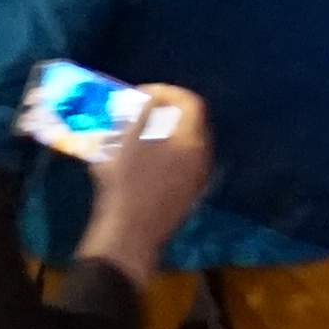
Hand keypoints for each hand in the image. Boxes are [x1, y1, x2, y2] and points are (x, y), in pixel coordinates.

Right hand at [69, 81, 219, 274]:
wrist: (128, 237)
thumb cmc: (128, 184)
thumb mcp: (132, 139)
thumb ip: (146, 112)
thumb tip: (155, 97)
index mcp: (194, 142)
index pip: (191, 103)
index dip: (167, 92)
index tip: (142, 93)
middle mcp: (201, 159)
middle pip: (187, 124)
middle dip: (160, 113)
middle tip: (135, 112)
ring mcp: (193, 181)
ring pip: (178, 146)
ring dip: (154, 136)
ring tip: (126, 136)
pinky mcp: (181, 198)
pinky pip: (172, 167)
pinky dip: (154, 157)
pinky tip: (129, 163)